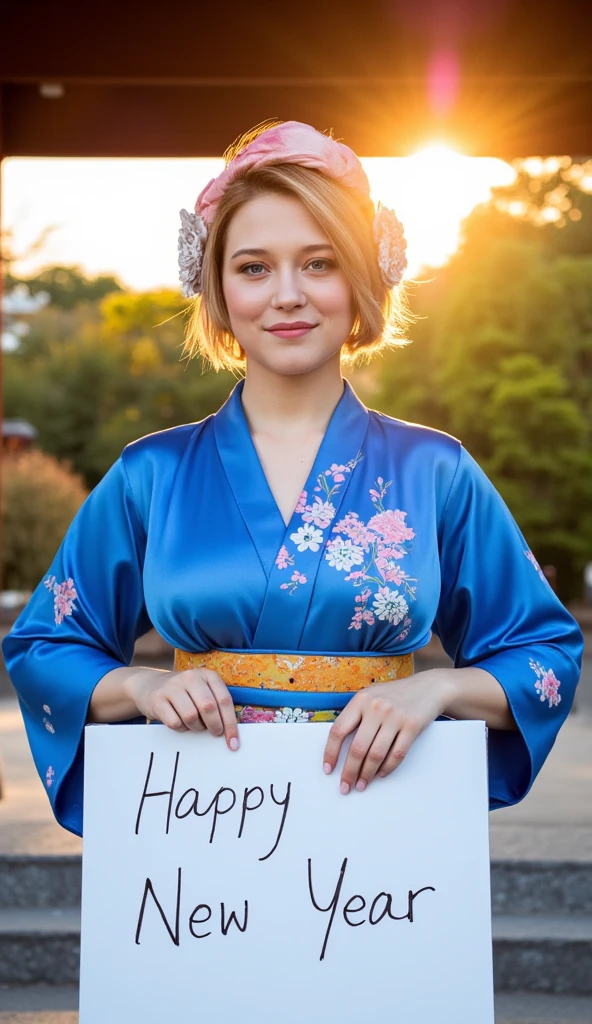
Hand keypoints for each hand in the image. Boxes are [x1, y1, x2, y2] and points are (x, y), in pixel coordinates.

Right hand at [125, 667, 238, 750]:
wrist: (149, 685)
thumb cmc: (184, 693)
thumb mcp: (202, 691)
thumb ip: (216, 705)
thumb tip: (230, 733)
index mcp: (207, 675)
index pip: (224, 700)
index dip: (231, 723)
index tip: (233, 742)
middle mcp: (190, 677)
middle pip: (209, 707)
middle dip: (215, 726)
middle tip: (215, 733)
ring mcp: (172, 687)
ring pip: (191, 716)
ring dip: (196, 728)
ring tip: (195, 725)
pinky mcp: (158, 699)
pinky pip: (174, 722)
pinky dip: (180, 728)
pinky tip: (180, 723)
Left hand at [322, 672, 455, 792]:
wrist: (429, 687)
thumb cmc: (395, 695)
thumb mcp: (371, 696)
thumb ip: (356, 715)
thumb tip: (340, 746)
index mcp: (360, 700)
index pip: (338, 730)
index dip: (331, 753)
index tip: (328, 769)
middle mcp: (375, 707)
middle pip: (357, 747)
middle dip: (349, 772)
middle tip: (345, 786)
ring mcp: (395, 716)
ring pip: (376, 754)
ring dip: (367, 774)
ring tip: (362, 784)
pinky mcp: (412, 726)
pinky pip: (397, 754)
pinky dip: (387, 768)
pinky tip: (381, 774)